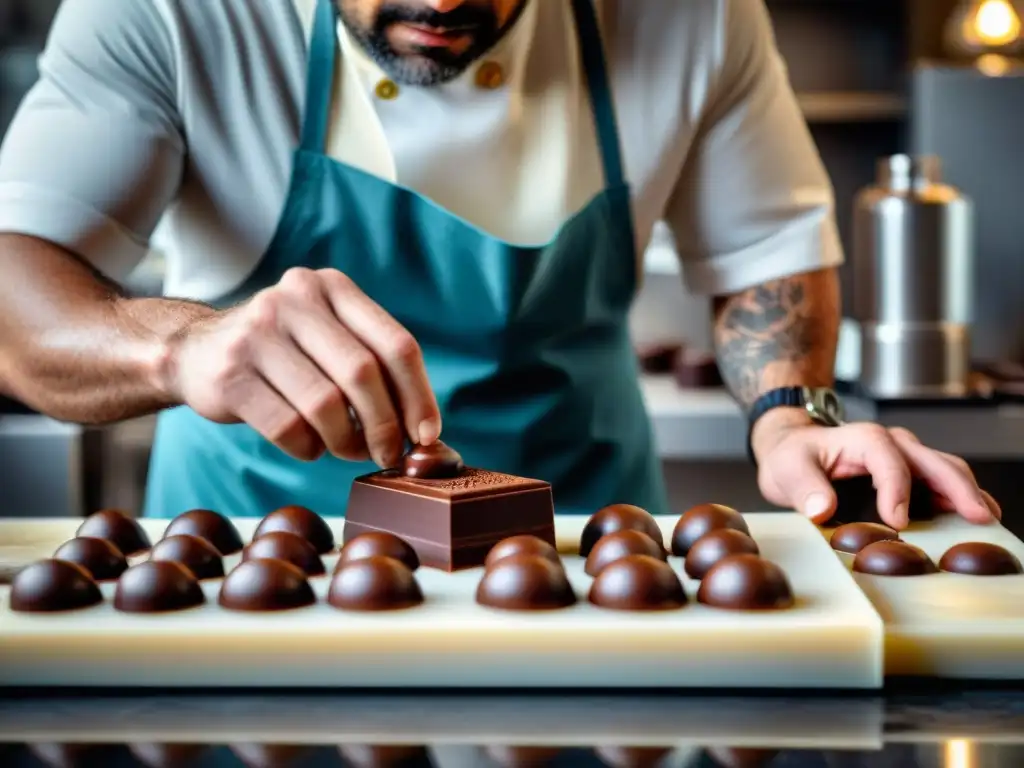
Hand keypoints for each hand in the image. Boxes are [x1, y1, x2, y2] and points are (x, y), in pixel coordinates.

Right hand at [156, 267, 440, 465]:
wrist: (195, 352)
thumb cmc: (285, 355)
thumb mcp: (328, 337)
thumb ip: (373, 366)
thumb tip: (425, 431)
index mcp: (331, 287)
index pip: (396, 344)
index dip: (419, 396)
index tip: (427, 435)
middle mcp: (295, 299)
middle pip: (364, 374)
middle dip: (385, 425)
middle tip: (389, 454)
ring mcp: (257, 333)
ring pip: (326, 405)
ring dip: (346, 441)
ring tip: (348, 449)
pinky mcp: (229, 374)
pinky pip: (288, 427)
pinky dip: (308, 447)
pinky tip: (308, 445)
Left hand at [751, 409, 999, 528]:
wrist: (792, 448)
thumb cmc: (793, 456)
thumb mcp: (787, 469)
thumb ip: (805, 488)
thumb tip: (822, 510)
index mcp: (863, 438)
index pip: (888, 461)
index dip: (897, 491)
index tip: (898, 522)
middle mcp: (891, 441)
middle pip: (932, 461)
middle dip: (957, 487)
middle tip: (977, 516)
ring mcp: (904, 454)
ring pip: (944, 467)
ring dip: (967, 490)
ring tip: (986, 517)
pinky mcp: (910, 469)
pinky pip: (941, 478)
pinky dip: (959, 495)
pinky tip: (973, 515)